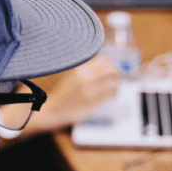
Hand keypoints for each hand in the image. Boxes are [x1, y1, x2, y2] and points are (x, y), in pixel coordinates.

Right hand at [6, 57, 121, 133]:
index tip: (113, 67)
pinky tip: (111, 94)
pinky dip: (114, 94)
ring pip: (114, 84)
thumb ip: (89, 68)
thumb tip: (107, 61)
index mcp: (80, 70)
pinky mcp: (93, 104)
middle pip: (112, 72)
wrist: (53, 109)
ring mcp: (90, 93)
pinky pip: (111, 96)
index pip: (105, 62)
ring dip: (116, 85)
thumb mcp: (74, 75)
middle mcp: (86, 80)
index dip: (112, 64)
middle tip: (117, 77)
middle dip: (117, 74)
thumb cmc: (65, 92)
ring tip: (114, 86)